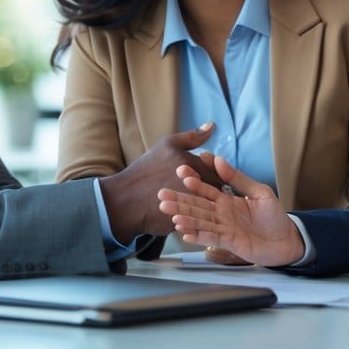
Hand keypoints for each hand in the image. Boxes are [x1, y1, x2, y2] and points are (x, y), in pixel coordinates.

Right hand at [99, 123, 218, 242]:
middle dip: (214, 191)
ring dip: (207, 206)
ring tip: (196, 203)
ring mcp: (193, 207)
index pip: (221, 172)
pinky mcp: (187, 222)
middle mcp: (198, 186)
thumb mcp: (168, 145)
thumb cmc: (147, 170)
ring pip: (210, 207)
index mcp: (197, 166)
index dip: (215, 174)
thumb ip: (193, 137)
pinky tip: (190, 215)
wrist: (126, 200)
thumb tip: (212, 125)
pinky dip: (197, 219)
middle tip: (200, 192)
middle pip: (219, 191)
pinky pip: (199, 221)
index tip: (206, 176)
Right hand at [158, 154, 303, 266]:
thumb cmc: (275, 216)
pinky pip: (210, 238)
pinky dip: (197, 235)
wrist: (287, 240)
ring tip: (168, 212)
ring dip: (184, 217)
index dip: (194, 181)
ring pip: (200, 221)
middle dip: (180, 200)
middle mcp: (221, 214)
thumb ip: (238, 178)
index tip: (181, 171)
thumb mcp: (259, 191)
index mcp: (227, 200)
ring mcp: (224, 228)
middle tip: (162, 195)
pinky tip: (184, 232)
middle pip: (197, 206)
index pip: (206, 188)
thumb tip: (219, 159)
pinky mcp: (229, 242)